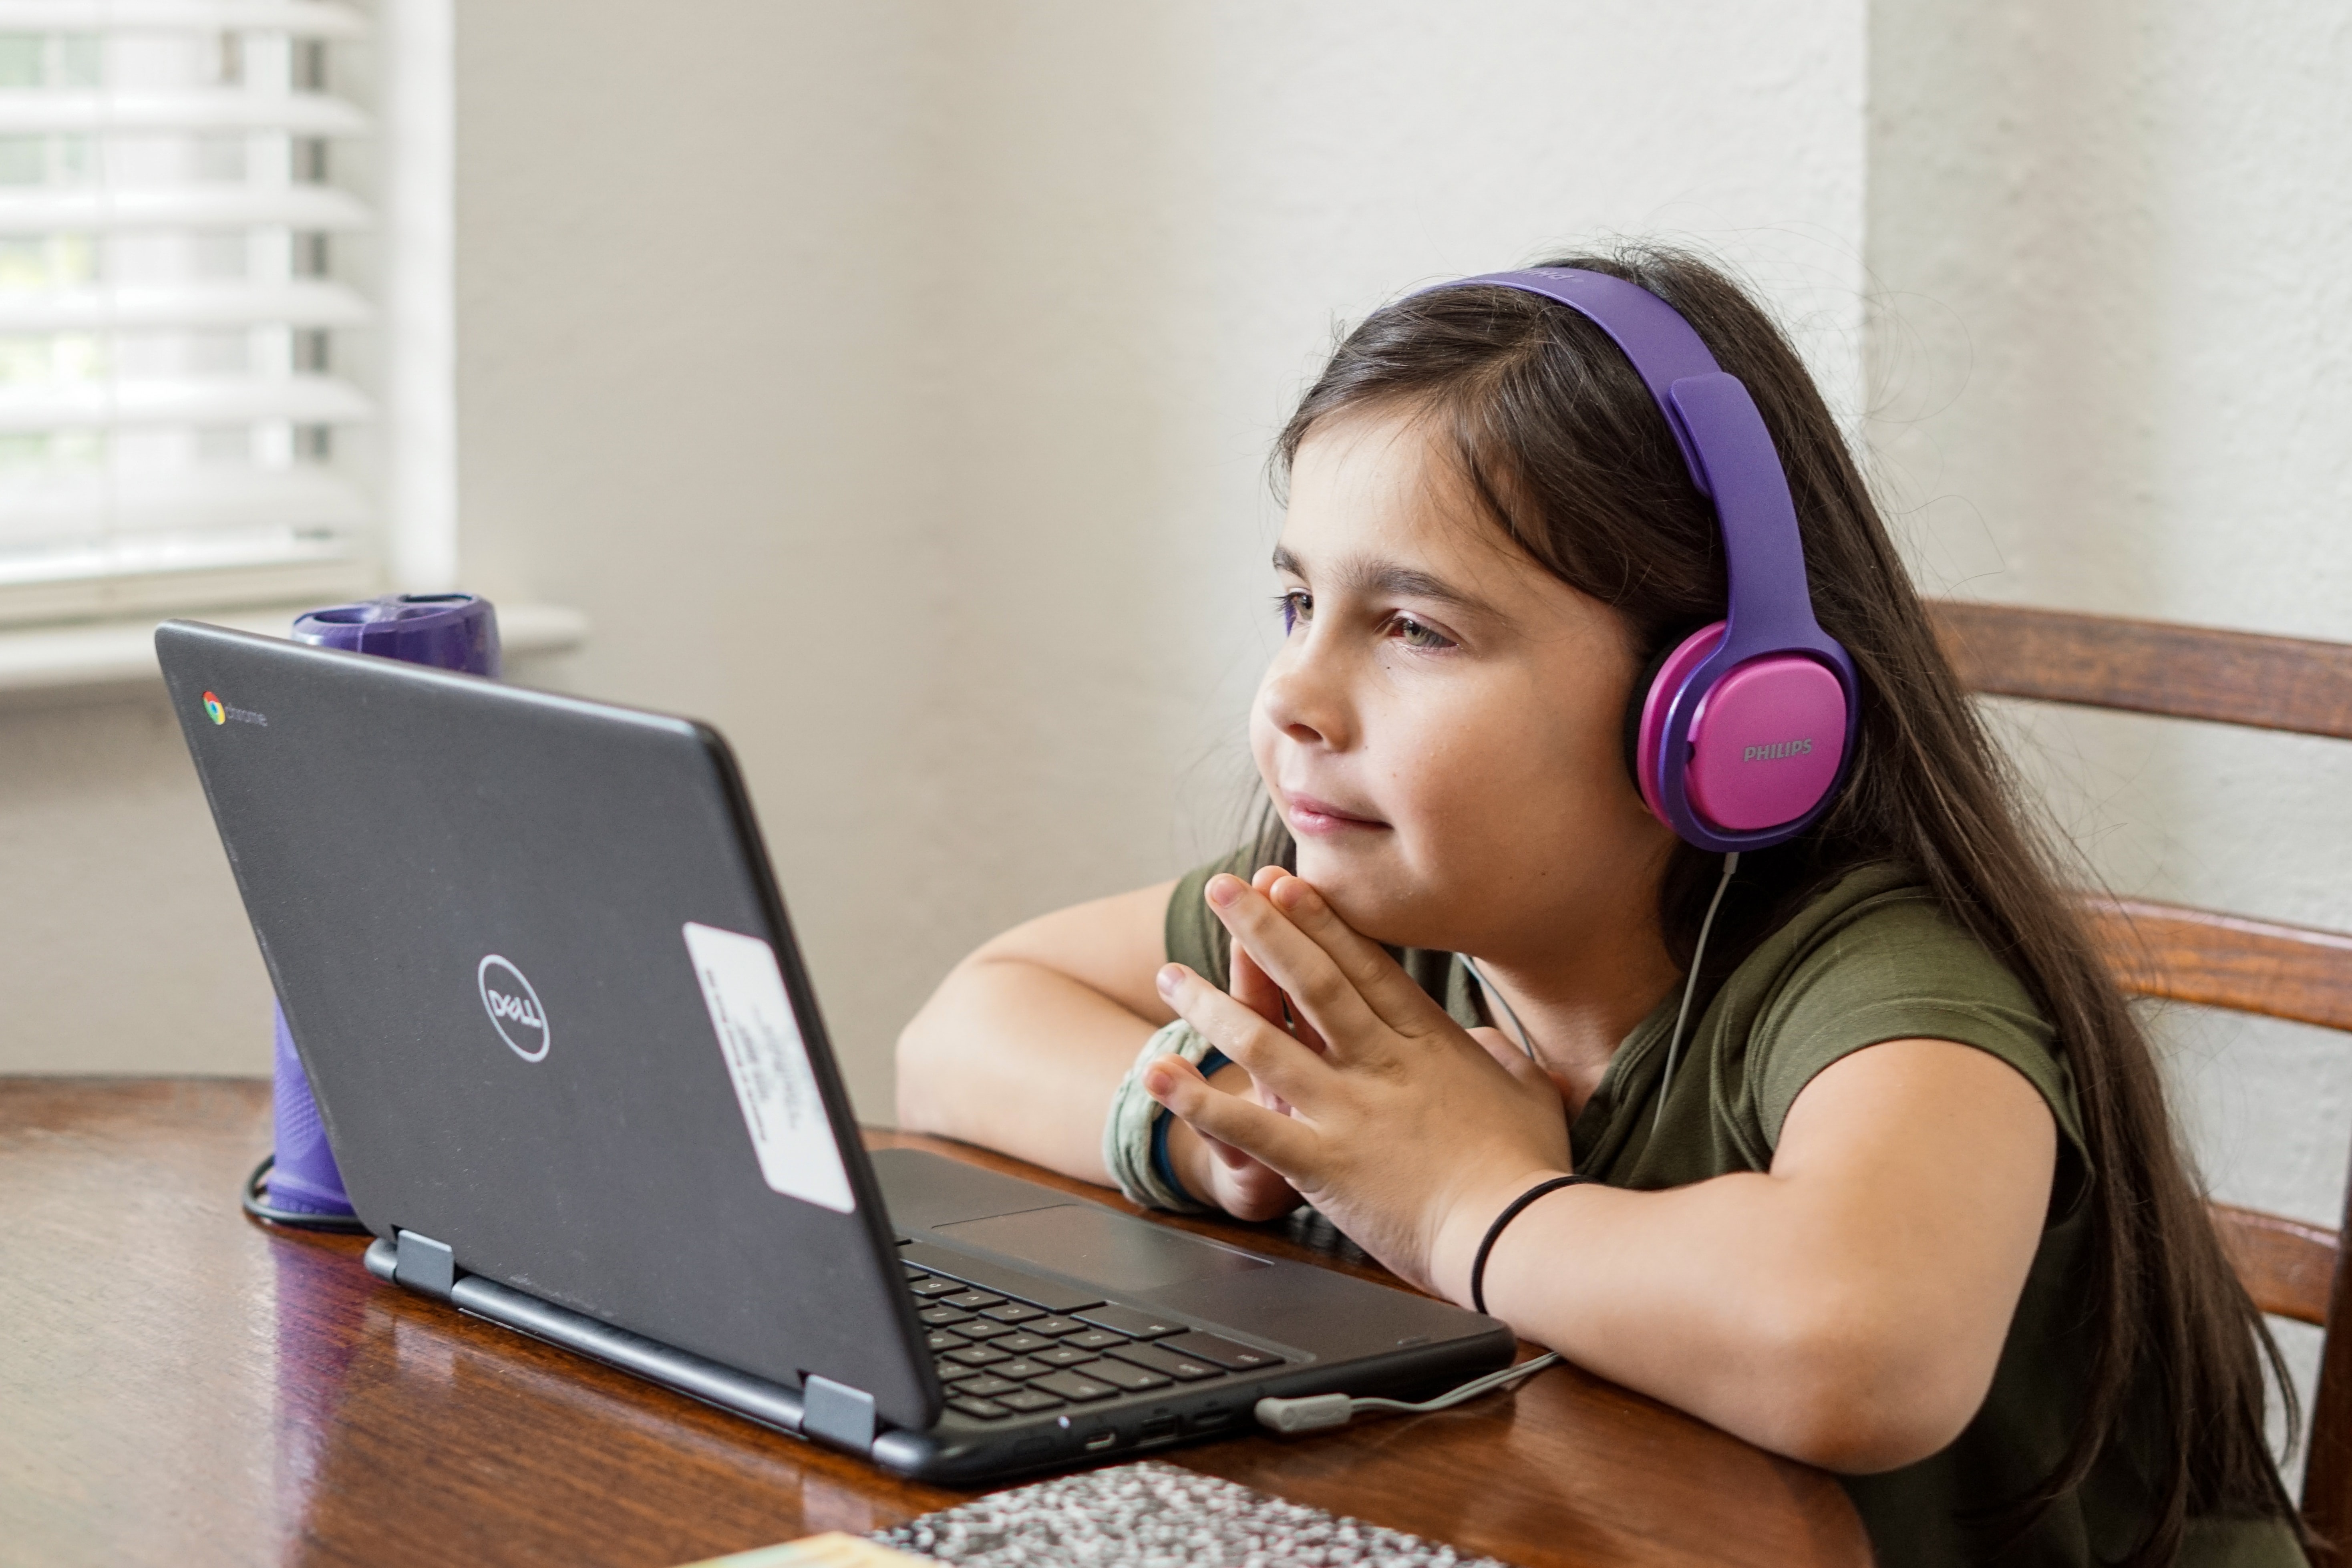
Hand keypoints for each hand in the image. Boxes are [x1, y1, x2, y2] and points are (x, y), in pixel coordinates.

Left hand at [1145, 871, 1573, 1300]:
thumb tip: (1483, 1039)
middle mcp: (1378, 1064)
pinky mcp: (1322, 1163)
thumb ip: (1500, 1057)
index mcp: (1427, 1044)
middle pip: (1310, 982)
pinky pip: (1248, 1125)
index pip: (1363, 967)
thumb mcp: (1530, 1093)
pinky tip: (1157, 1073)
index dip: (1320, 921)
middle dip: (1262, 929)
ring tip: (1171, 974)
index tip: (1287, 883)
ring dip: (1211, 1005)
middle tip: (1222, 889)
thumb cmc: (1529, 1169)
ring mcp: (1346, 1110)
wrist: (1516, 1232)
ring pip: (1265, 1042)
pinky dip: (1198, 1100)